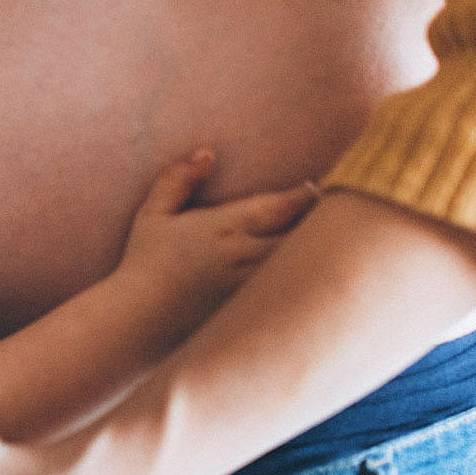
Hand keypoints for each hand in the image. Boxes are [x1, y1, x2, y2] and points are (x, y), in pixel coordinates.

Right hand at [114, 150, 316, 326]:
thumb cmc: (143, 264)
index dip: (303, 196)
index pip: (277, 207)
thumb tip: (207, 154)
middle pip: (299, 235)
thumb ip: (177, 179)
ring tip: (331, 242)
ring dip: (315, 253)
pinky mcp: (248, 312)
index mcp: (222, 228)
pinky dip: (302, 283)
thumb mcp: (151, 215)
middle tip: (338, 212)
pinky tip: (311, 279)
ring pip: (298, 266)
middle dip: (319, 223)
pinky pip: (287, 293)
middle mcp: (240, 256)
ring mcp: (247, 287)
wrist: (137, 320)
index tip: (315, 187)